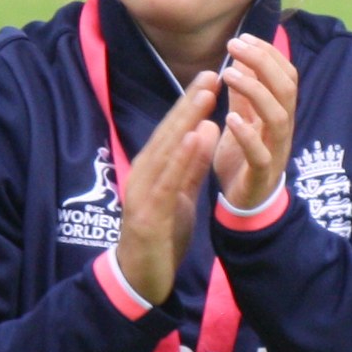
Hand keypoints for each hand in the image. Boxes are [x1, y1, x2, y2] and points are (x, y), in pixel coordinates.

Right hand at [106, 72, 219, 304]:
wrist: (141, 279)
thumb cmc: (161, 236)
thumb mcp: (182, 195)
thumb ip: (192, 165)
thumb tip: (206, 129)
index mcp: (153, 170)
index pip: (173, 131)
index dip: (191, 104)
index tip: (210, 77)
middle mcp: (143, 175)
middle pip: (168, 133)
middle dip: (189, 103)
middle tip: (210, 73)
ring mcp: (142, 193)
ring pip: (165, 151)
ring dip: (184, 121)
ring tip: (205, 95)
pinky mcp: (147, 214)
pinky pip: (166, 181)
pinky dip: (179, 158)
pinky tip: (192, 137)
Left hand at [214, 34, 295, 211]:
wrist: (245, 204)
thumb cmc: (244, 158)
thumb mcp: (242, 119)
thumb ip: (243, 94)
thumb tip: (239, 58)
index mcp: (279, 113)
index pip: (286, 75)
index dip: (269, 54)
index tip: (244, 37)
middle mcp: (282, 129)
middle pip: (286, 89)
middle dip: (263, 63)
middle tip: (235, 46)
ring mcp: (275, 151)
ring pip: (277, 117)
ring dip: (255, 91)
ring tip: (228, 74)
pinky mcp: (262, 174)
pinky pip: (261, 153)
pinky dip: (247, 134)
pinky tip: (231, 118)